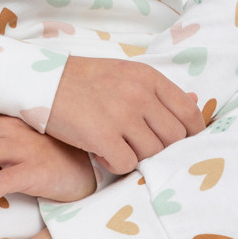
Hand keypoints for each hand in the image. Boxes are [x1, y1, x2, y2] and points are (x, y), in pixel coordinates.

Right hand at [46, 56, 204, 174]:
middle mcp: (139, 94)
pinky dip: (116, 164)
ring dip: (136, 156)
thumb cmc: (84, 79)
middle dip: (161, 148)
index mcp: (148, 77)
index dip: (193, 134)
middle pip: (174, 138)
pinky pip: (127, 164)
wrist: (41, 80)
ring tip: (117, 145)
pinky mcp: (102, 136)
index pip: (189, 112)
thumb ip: (158, 90)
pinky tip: (101, 151)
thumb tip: (197, 100)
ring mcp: (121, 115)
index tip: (184, 144)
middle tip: (141, 147)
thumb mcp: (125, 73)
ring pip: (152, 154)